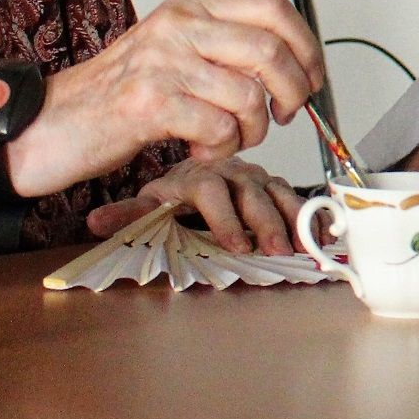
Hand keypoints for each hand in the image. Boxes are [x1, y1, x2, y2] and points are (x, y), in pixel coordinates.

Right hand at [14, 0, 324, 197]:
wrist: (45, 125)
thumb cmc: (113, 97)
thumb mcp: (172, 54)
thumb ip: (223, 49)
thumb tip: (290, 63)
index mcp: (190, 8)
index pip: (272, 6)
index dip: (306, 44)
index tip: (313, 76)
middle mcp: (179, 25)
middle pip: (272, 48)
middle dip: (294, 90)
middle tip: (286, 114)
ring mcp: (164, 61)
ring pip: (250, 93)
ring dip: (254, 128)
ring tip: (229, 137)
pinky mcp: (150, 102)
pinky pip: (219, 126)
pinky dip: (222, 147)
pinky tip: (201, 148)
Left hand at [86, 157, 304, 254]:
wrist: (195, 168)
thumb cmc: (173, 193)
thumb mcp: (147, 202)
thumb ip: (128, 215)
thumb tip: (95, 222)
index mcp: (196, 175)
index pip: (211, 190)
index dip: (225, 218)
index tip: (236, 245)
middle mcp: (230, 172)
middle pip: (250, 192)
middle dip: (266, 223)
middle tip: (276, 250)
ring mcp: (255, 177)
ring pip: (278, 191)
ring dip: (293, 220)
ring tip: (304, 245)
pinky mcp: (273, 185)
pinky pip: (295, 197)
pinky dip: (311, 214)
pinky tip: (323, 234)